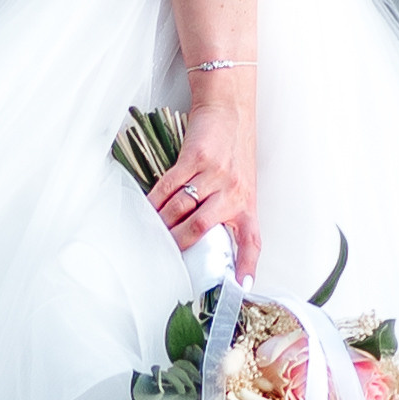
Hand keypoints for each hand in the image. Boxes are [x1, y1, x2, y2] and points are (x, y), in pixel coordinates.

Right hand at [147, 89, 259, 286]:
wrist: (230, 113)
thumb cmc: (235, 153)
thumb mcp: (242, 186)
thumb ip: (227, 213)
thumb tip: (199, 242)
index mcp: (247, 204)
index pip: (251, 241)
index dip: (246, 266)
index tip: (239, 286)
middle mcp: (234, 192)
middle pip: (199, 229)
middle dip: (177, 246)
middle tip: (162, 258)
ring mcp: (215, 175)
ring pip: (180, 210)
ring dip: (161, 224)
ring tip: (149, 234)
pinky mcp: (195, 158)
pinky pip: (168, 187)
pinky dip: (154, 201)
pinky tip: (147, 210)